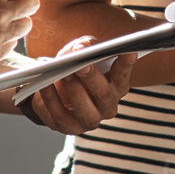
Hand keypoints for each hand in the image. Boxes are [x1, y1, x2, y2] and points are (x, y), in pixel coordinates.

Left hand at [19, 43, 134, 133]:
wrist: (53, 88)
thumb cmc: (74, 67)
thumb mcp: (80, 50)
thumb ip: (85, 45)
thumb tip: (82, 46)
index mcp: (116, 86)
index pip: (123, 76)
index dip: (126, 65)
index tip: (129, 52)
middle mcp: (107, 107)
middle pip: (104, 95)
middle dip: (92, 79)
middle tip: (81, 66)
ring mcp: (89, 120)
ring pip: (86, 112)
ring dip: (74, 93)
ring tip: (63, 75)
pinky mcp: (69, 128)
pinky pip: (60, 117)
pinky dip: (52, 100)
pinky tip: (45, 86)